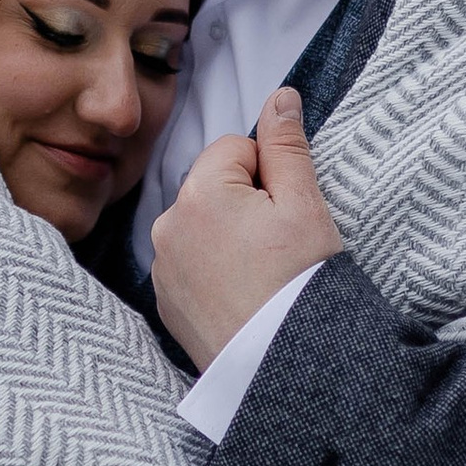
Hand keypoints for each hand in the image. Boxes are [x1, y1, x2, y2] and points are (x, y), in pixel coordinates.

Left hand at [151, 88, 345, 369]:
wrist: (286, 369)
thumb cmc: (301, 284)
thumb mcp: (304, 205)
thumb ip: (286, 144)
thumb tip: (281, 96)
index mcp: (199, 193)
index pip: (235, 149)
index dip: (270, 175)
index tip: (286, 215)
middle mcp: (167, 225)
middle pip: (213, 186)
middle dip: (245, 203)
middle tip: (278, 247)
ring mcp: (160, 266)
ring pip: (201, 225)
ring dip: (228, 236)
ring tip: (262, 275)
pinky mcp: (164, 301)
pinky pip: (189, 264)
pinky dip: (213, 271)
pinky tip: (243, 296)